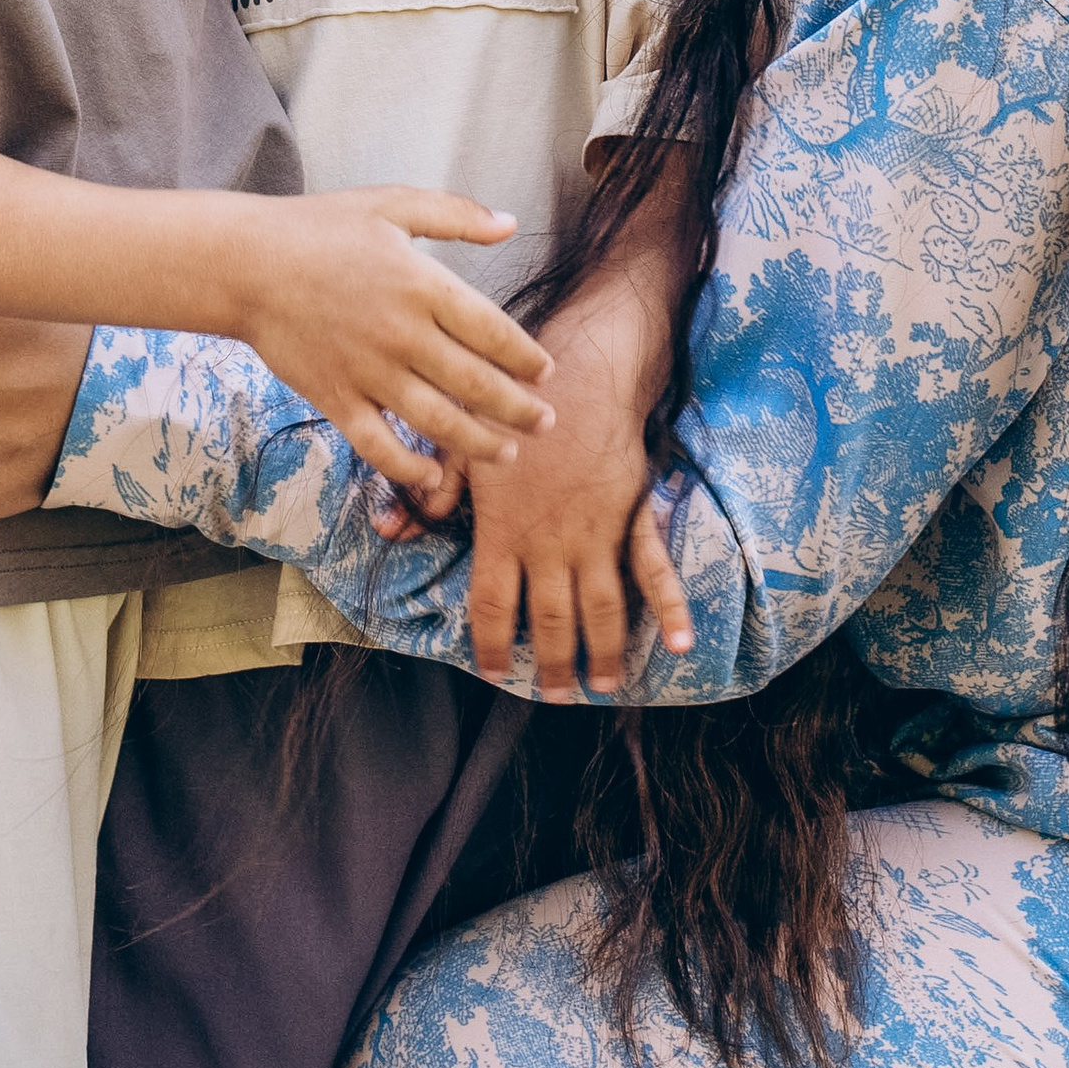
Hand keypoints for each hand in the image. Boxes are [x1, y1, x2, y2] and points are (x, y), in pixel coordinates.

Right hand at [245, 188, 553, 495]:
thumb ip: (456, 214)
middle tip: (544, 423)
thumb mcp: (392, 204)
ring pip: (437, 422)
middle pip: (477, 385)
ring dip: (479, 445)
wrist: (244, 264)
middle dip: (519, 410)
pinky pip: (379, 445)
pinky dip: (408, 468)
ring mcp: (368, 371)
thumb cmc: (319, 228)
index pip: (494, 333)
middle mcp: (402, 335)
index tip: (547, 374)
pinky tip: (433, 476)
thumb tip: (510, 223)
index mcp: (423, 285)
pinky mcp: (335, 397)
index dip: (527, 359)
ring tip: (507, 454)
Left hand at [463, 246, 694, 700]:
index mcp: (504, 530)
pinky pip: (653, 569)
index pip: (492, 603)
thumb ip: (429, 494)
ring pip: (601, 608)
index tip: (493, 671)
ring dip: (603, 650)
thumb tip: (388, 530)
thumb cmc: (511, 405)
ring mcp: (596, 534)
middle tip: (554, 694)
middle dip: (551, 662)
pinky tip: (680, 642)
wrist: (582, 373)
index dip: (491, 643)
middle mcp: (551, 542)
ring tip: (603, 685)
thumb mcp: (460, 446)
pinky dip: (669, 606)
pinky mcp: (632, 516)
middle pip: (550, 618)